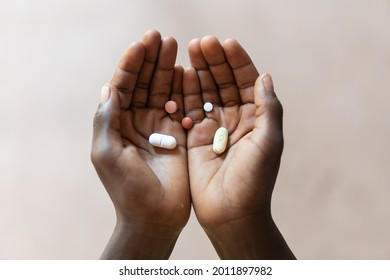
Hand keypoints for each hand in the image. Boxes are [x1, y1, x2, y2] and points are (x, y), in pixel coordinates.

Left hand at [91, 30, 189, 258]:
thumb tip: (109, 86)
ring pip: (162, 90)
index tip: (143, 43)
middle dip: (151, 59)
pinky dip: (184, 88)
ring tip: (175, 46)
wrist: (154, 216)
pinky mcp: (178, 134)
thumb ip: (106, 119)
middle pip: (143, 82)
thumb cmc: (127, 189)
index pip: (123, 85)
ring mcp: (159, 126)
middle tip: (162, 37)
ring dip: (167, 68)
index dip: (131, 63)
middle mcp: (137, 120)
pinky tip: (187, 72)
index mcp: (117, 123)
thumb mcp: (106, 153)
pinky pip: (181, 105)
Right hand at [184, 36, 293, 258]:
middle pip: (224, 82)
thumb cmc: (255, 179)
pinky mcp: (195, 137)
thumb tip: (265, 75)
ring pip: (205, 91)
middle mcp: (235, 118)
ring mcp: (214, 126)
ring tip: (190, 50)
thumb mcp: (269, 141)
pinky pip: (189, 109)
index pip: (247, 81)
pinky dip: (184, 91)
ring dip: (198, 71)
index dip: (238, 61)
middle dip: (214, 61)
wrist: (232, 213)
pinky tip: (179, 74)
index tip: (226, 43)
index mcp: (256, 117)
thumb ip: (269, 108)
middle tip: (202, 42)